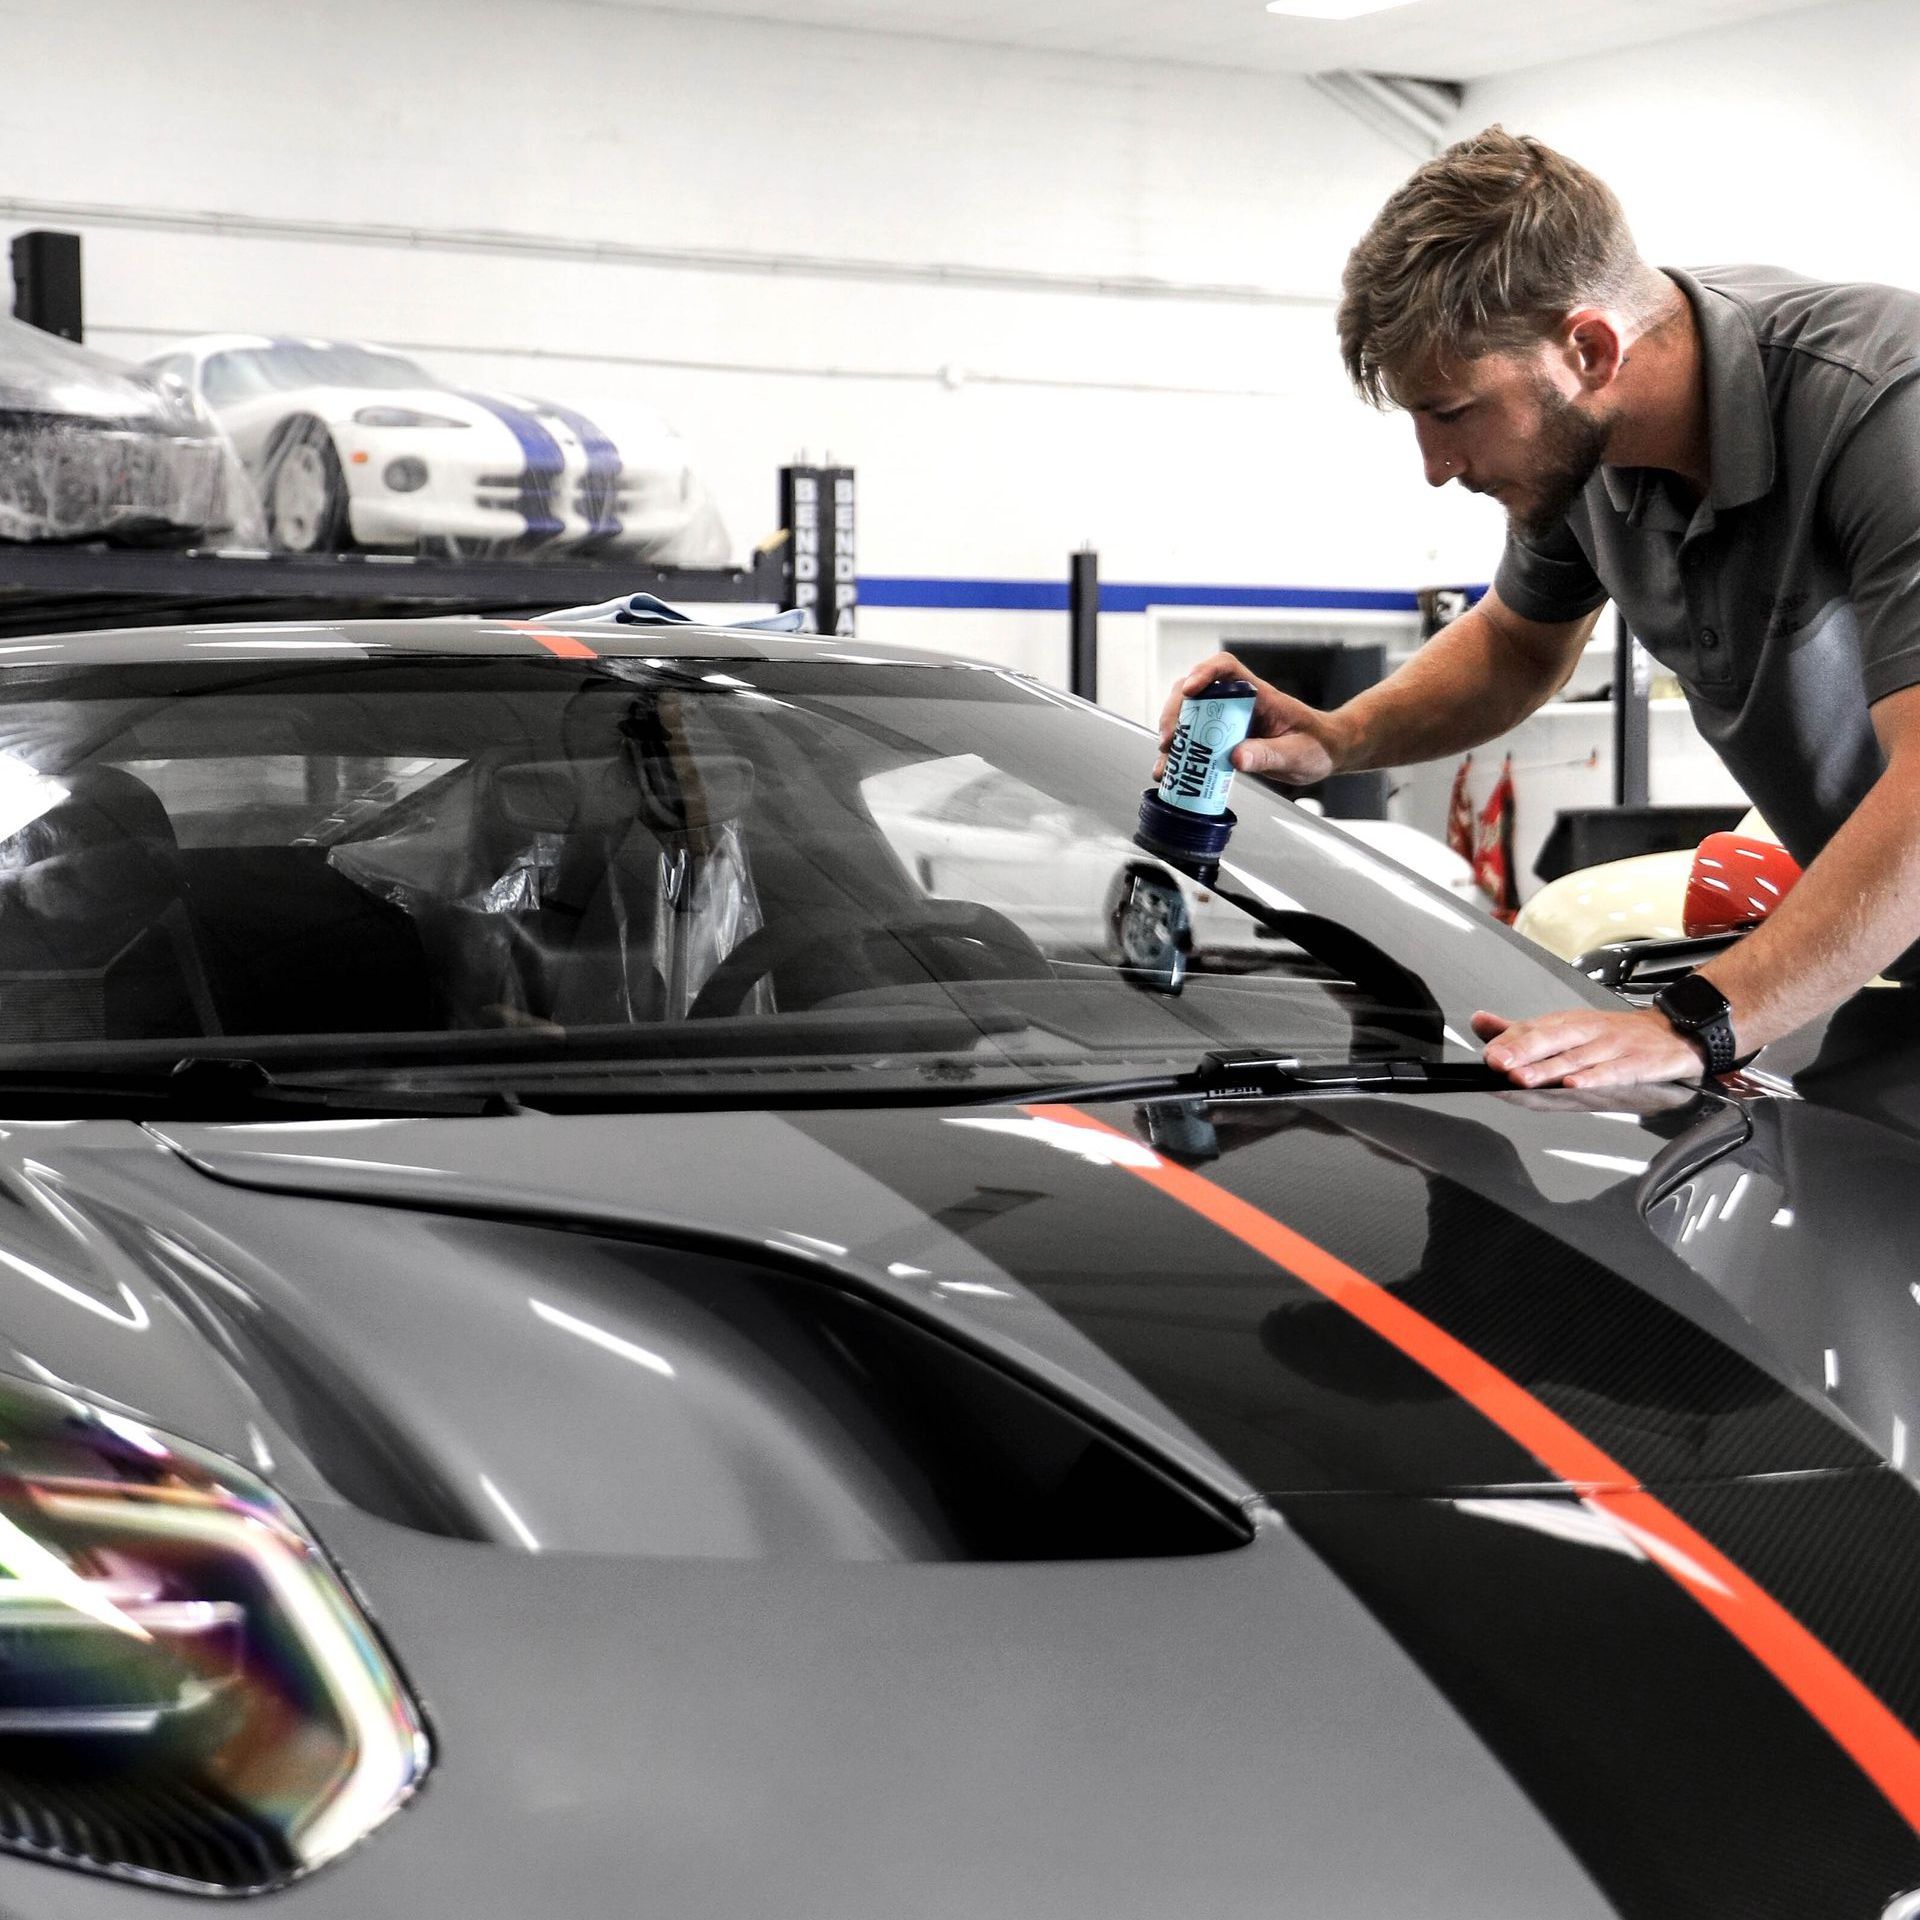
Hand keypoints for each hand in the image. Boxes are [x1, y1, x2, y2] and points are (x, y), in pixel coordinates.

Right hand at [1155, 651, 1349, 786]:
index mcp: (1258, 694)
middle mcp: (1238, 702)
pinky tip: (1170, 772)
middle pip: (1196, 692)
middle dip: (1175, 713)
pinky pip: (1195, 741)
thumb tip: (1236, 757)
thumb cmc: (1317, 746)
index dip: (1203, 673)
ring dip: (1172, 735)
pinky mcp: (1224, 739)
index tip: (1189, 692)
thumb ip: (1269, 754)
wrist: (1325, 753)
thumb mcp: (1297, 753)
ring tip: (1165, 761)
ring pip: (1189, 715)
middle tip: (1169, 740)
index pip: (1226, 667)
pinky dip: (1179, 755)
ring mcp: (1228, 720)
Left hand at [1472, 1006, 1711, 1088]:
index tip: (1488, 1055)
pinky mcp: (1638, 1062)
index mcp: (1568, 1022)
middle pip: (1551, 1038)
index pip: (1533, 1029)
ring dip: (1549, 1068)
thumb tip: (1480, 1022)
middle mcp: (1588, 1030)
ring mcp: (1613, 1046)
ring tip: (1524, 1078)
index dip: (1509, 1042)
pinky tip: (1575, 1084)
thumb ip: (1522, 1030)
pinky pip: (1613, 1071)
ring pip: (1577, 1057)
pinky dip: (1594, 1077)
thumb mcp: (1568, 1027)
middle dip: (1523, 1051)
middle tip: (1498, 1063)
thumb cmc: (1616, 1034)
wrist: (1676, 1032)